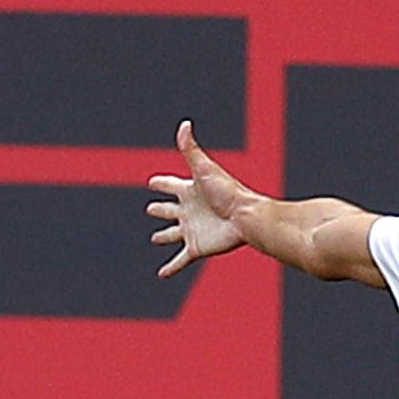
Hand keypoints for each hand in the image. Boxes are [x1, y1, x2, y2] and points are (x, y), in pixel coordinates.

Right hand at [146, 120, 254, 277]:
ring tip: (155, 238)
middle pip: (170, 209)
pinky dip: (171, 268)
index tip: (152, 182)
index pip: (170, 184)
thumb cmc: (228, 192)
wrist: (246, 218)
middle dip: (160, 209)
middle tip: (151, 208)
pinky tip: (162, 274)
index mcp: (189, 191)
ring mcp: (192, 229)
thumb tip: (185, 124)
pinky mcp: (197, 247)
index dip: (161, 183)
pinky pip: (180, 260)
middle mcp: (190, 210)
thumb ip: (191, 148)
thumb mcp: (205, 168)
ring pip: (173, 234)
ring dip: (164, 236)